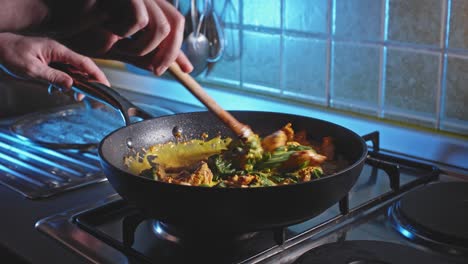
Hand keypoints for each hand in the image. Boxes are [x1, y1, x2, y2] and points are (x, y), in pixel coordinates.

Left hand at [0, 33, 108, 91]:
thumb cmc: (10, 54)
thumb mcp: (31, 69)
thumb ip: (52, 77)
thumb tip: (71, 85)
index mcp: (58, 51)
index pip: (84, 63)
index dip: (97, 75)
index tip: (106, 86)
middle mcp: (59, 53)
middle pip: (83, 67)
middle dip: (92, 82)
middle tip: (98, 96)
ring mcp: (55, 57)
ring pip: (74, 71)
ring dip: (79, 84)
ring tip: (78, 97)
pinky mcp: (50, 62)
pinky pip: (65, 73)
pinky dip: (67, 83)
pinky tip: (62, 91)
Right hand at [55, 0, 192, 75]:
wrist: (51, 17)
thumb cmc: (82, 29)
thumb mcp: (120, 47)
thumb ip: (144, 54)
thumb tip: (165, 66)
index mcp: (146, 4)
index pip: (174, 22)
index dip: (180, 47)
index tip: (187, 70)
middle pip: (174, 23)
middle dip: (168, 53)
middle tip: (156, 71)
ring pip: (160, 26)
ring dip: (143, 48)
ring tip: (121, 48)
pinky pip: (138, 20)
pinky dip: (125, 33)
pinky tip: (107, 28)